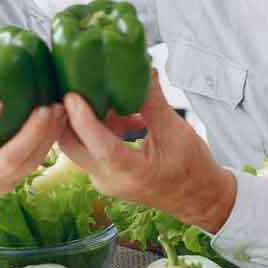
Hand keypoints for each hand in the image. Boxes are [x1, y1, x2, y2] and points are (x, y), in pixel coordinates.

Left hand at [59, 70, 236, 232]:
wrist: (197, 198)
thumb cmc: (191, 168)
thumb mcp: (176, 131)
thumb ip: (154, 102)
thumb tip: (142, 69)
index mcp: (132, 172)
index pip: (100, 146)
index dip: (83, 119)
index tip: (72, 95)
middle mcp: (110, 180)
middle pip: (74, 146)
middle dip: (69, 116)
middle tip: (74, 86)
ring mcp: (103, 179)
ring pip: (79, 145)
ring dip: (89, 119)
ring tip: (112, 98)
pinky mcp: (103, 174)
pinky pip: (90, 147)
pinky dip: (101, 128)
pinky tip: (125, 116)